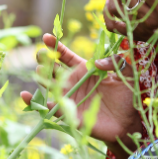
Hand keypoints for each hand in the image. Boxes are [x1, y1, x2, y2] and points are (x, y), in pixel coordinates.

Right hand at [21, 34, 141, 156]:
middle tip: (41, 54)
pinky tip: (29, 97)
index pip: (66, 55)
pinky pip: (51, 108)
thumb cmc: (127, 95)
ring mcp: (69, 97)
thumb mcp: (126, 72)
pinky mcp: (69, 114)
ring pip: (49, 86)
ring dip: (42, 78)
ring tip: (40, 71)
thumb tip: (97, 62)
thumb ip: (115, 61)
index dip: (56, 46)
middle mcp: (73, 81)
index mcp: (85, 69)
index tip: (47, 36)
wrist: (128, 122)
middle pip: (53, 68)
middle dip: (45, 60)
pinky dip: (38, 103)